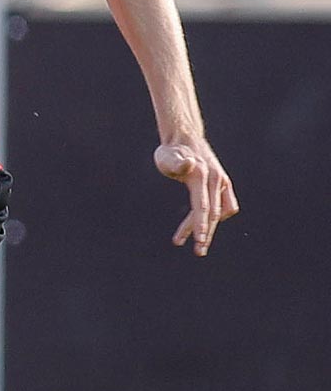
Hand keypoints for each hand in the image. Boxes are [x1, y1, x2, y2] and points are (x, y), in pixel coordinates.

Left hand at [155, 137, 237, 255]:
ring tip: (195, 241)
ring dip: (210, 227)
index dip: (201, 225)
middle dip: (206, 233)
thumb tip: (189, 165)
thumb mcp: (167, 156)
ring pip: (220, 211)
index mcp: (202, 177)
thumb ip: (176, 162)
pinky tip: (203, 224)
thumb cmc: (170, 151)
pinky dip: (217, 217)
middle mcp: (217, 180)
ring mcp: (222, 182)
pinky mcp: (223, 184)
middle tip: (198, 252)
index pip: (203, 206)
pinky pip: (225, 206)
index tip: (200, 240)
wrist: (184, 138)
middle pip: (213, 213)